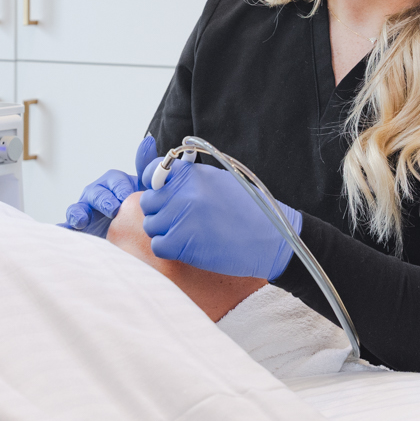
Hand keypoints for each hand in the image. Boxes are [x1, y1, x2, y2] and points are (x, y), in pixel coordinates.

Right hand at [62, 135, 156, 235]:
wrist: (129, 229)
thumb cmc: (135, 205)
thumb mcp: (144, 188)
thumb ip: (146, 167)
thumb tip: (147, 140)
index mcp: (113, 184)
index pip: (115, 181)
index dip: (120, 188)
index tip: (127, 197)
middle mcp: (97, 193)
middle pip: (96, 194)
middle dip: (104, 201)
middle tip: (114, 210)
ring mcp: (85, 209)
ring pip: (78, 208)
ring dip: (79, 213)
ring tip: (82, 220)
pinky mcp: (78, 226)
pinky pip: (68, 225)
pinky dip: (64, 227)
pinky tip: (61, 230)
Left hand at [140, 158, 299, 277]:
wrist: (271, 238)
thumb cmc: (247, 209)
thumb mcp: (217, 180)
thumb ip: (188, 178)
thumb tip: (160, 178)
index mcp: (190, 173)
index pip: (152, 172)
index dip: (154, 185)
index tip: (162, 193)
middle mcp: (182, 192)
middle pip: (148, 202)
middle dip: (159, 211)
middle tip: (179, 219)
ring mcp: (180, 217)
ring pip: (151, 224)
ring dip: (164, 231)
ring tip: (188, 233)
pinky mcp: (181, 243)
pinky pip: (158, 245)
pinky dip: (169, 248)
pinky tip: (188, 245)